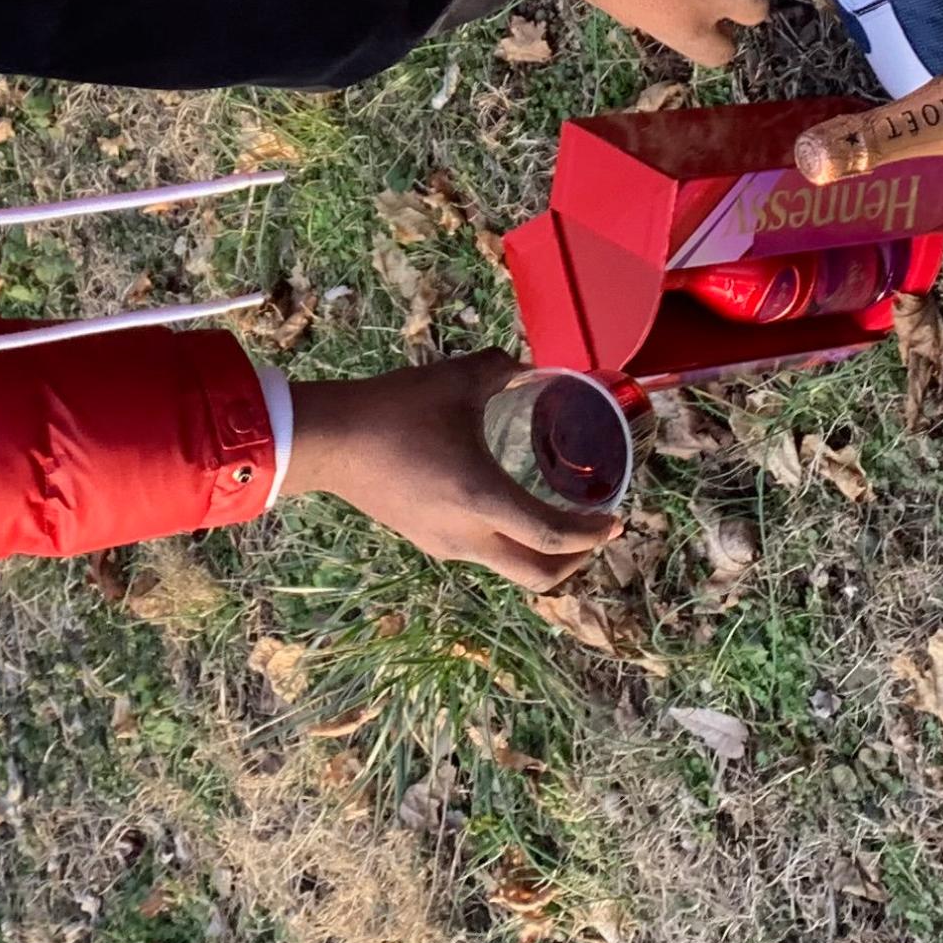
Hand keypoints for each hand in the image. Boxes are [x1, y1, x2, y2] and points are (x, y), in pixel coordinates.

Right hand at [284, 354, 621, 589]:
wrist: (327, 442)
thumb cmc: (393, 409)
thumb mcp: (455, 380)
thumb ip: (501, 370)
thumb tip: (528, 367)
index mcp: (482, 497)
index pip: (554, 536)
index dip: (594, 533)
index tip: (616, 518)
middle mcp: (469, 535)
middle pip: (540, 575)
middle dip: (577, 561)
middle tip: (594, 532)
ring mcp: (446, 545)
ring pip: (510, 567)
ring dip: (541, 551)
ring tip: (553, 516)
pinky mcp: (426, 540)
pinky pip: (482, 553)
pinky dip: (508, 541)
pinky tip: (501, 506)